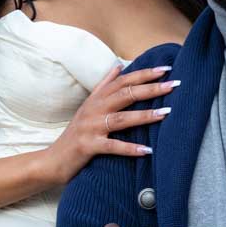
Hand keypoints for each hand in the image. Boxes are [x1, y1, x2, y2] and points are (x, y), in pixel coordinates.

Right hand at [51, 63, 178, 182]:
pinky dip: (130, 148)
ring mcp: (90, 128)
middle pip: (125, 95)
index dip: (144, 74)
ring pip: (121, 119)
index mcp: (96, 99)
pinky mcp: (88, 146)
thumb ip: (104, 86)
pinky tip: (147, 150)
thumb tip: (118, 66)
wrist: (53, 160)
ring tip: (166, 113)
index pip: (123, 81)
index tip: (166, 69)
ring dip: (145, 116)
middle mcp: (94, 110)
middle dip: (150, 89)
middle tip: (173, 85)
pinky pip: (112, 146)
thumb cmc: (75, 134)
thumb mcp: (88, 106)